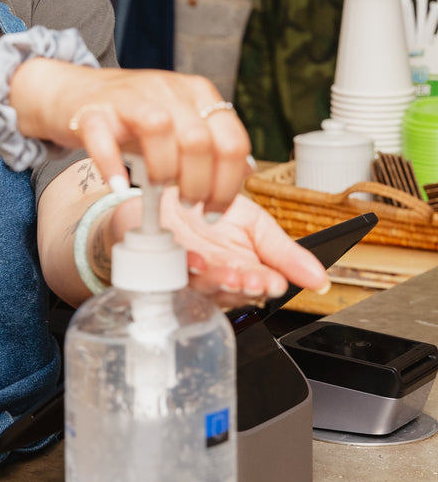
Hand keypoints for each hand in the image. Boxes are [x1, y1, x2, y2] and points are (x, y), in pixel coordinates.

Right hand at [11, 61, 250, 214]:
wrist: (72, 91)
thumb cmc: (131, 116)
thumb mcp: (180, 122)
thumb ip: (212, 144)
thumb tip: (248, 171)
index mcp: (197, 93)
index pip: (232, 141)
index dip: (229, 185)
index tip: (215, 211)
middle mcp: (167, 89)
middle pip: (200, 140)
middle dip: (199, 185)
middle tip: (188, 206)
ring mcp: (128, 97)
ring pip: (160, 127)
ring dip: (164, 170)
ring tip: (158, 190)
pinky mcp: (92, 110)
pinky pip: (103, 136)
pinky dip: (112, 165)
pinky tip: (119, 186)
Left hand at [111, 190, 329, 305]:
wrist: (169, 191)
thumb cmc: (211, 212)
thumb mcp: (257, 226)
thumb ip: (286, 254)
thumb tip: (320, 279)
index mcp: (243, 273)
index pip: (259, 286)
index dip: (265, 285)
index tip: (273, 282)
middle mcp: (216, 279)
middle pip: (232, 290)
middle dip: (243, 286)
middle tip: (252, 279)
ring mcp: (188, 274)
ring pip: (204, 284)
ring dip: (217, 280)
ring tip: (228, 272)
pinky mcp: (162, 262)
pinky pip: (172, 268)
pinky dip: (183, 265)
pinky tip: (193, 260)